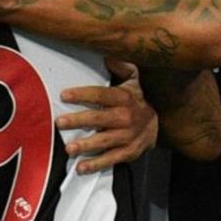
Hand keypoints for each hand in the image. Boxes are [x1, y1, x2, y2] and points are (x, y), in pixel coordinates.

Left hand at [57, 59, 157, 174]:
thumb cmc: (137, 97)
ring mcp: (129, 136)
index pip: (101, 95)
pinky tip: (81, 167)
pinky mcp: (130, 152)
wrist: (160, 122)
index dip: (83, 94)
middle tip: (60, 122)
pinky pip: (112, 159)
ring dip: (87, 145)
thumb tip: (108, 54)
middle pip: (100, 118)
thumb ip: (122, 66)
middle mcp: (127, 117)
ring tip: (69, 148)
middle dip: (80, 121)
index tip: (64, 95)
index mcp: (125, 97)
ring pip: (106, 141)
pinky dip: (96, 164)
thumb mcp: (134, 78)